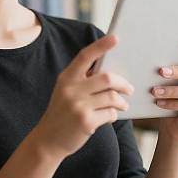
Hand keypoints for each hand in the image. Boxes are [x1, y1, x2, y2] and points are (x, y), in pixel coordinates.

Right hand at [34, 34, 133, 160]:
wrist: (48, 140)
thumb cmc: (62, 113)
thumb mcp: (66, 91)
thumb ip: (83, 80)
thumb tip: (111, 73)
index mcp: (66, 77)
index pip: (85, 56)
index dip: (101, 46)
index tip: (116, 38)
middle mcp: (71, 89)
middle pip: (107, 78)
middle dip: (123, 83)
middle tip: (129, 88)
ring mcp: (78, 106)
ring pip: (112, 97)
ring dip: (121, 102)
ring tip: (122, 104)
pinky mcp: (85, 122)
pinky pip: (110, 113)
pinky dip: (114, 115)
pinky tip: (110, 116)